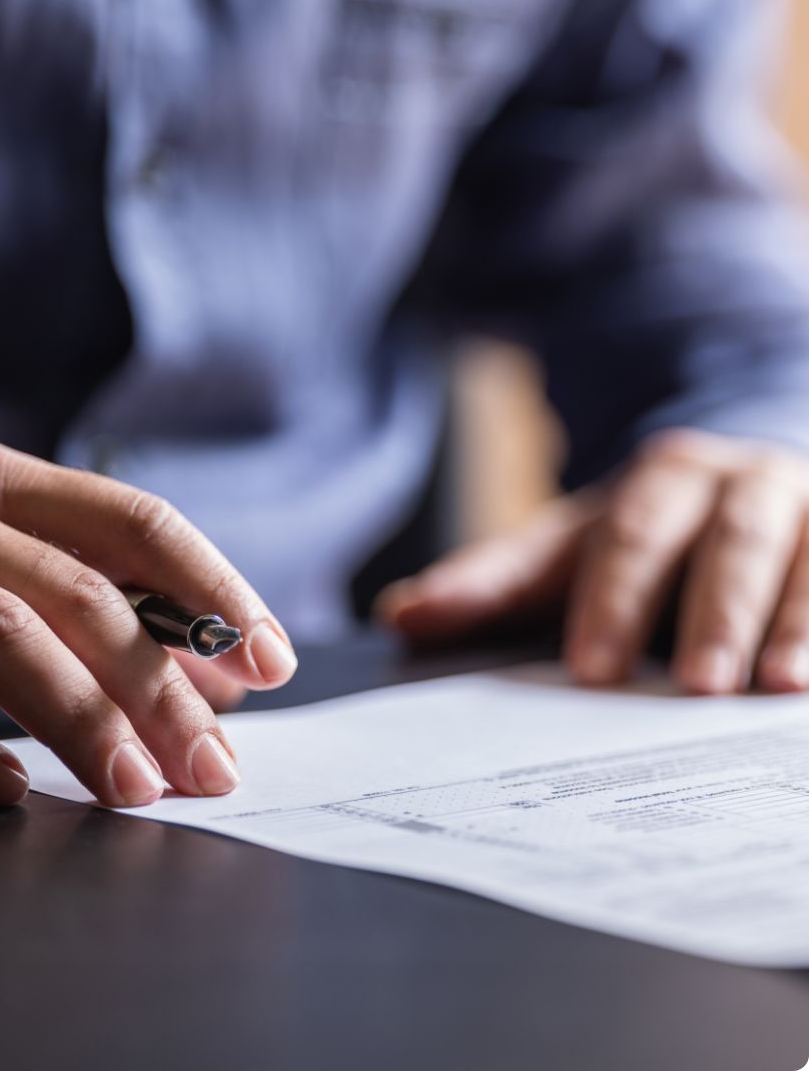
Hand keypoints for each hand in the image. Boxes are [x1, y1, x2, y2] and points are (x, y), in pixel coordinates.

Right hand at [0, 440, 295, 805]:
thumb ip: (94, 611)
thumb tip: (216, 680)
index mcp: (2, 482)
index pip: (136, 522)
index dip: (214, 591)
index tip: (271, 662)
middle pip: (81, 593)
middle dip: (161, 687)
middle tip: (213, 767)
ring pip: (0, 637)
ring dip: (81, 721)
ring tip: (133, 789)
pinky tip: (3, 793)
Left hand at [376, 429, 808, 694]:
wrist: (735, 485)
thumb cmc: (638, 535)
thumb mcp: (565, 550)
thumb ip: (491, 582)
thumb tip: (400, 615)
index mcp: (660, 478)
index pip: (627, 541)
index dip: (612, 603)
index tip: (592, 670)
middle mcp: (741, 483)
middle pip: (729, 544)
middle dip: (714, 614)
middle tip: (696, 689)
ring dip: (798, 622)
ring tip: (782, 691)